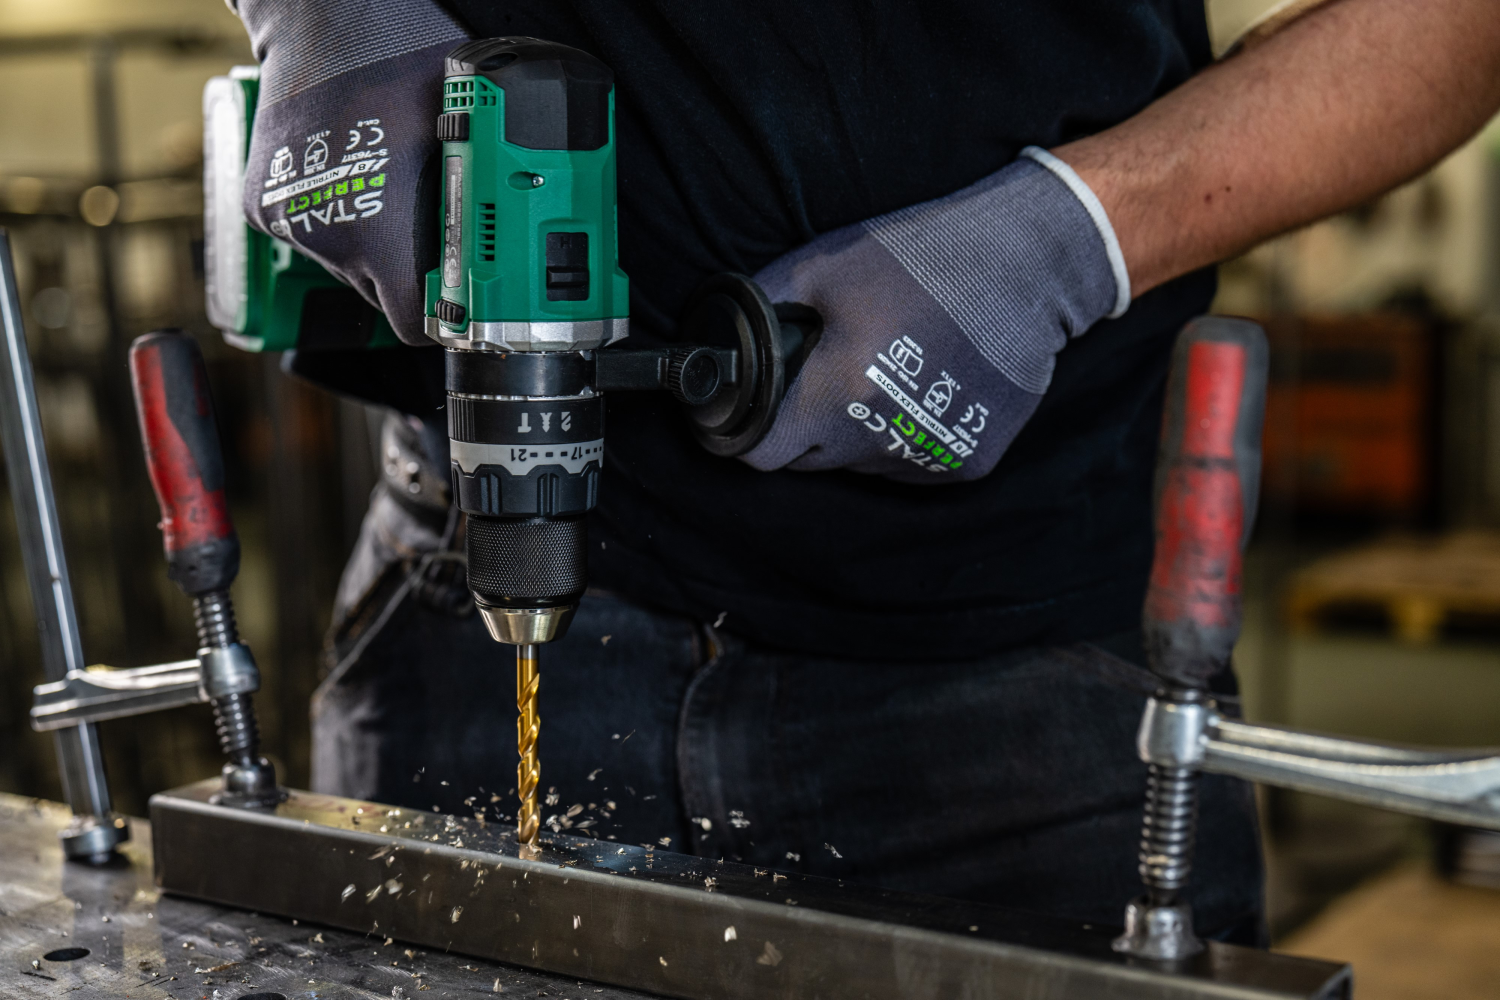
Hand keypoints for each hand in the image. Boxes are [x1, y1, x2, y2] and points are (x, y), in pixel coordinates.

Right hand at [232, 0, 466, 344]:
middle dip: (409, 270)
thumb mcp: (468, 142)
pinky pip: (314, 232)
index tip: (460, 299)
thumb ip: (478, 211)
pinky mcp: (264, 203)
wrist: (327, 15)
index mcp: (380, 234)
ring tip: (390, 185)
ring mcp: (292, 221)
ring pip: (348, 263)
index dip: (442, 313)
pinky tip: (353, 172)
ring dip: (373, 240)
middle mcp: (330, 237)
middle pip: (381, 294)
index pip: (413, 322)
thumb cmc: (408, 66)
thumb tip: (507, 259)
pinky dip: (337, 215)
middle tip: (431, 225)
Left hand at [742, 148, 1129, 482]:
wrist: (1030, 267)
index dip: (746, 432)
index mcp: (841, 393)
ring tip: (884, 370)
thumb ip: (760, 306)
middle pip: (810, 461)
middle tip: (825, 372)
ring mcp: (930, 457)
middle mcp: (884, 438)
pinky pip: (907, 464)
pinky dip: (901, 437)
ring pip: (859, 466)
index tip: (749, 412)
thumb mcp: (824, 265)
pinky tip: (921, 386)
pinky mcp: (968, 464)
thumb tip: (718, 339)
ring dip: (854, 432)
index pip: (761, 454)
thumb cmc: (921, 258)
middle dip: (803, 426)